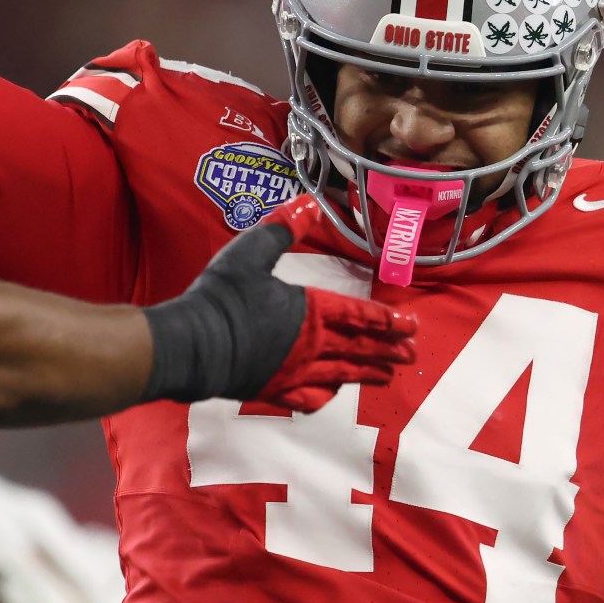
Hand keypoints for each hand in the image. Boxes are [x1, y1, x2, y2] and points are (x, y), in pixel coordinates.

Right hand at [141, 220, 418, 409]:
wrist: (190, 345)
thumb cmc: (221, 298)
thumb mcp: (251, 252)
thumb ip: (283, 228)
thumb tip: (309, 203)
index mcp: (311, 311)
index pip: (360, 316)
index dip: (387, 321)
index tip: (411, 327)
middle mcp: (310, 345)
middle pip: (359, 348)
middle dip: (388, 350)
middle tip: (412, 355)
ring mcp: (294, 372)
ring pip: (341, 375)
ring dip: (367, 373)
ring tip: (387, 375)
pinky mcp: (274, 390)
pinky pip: (310, 399)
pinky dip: (326, 397)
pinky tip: (333, 393)